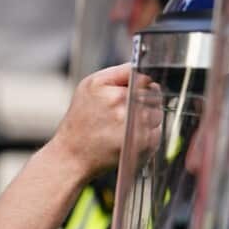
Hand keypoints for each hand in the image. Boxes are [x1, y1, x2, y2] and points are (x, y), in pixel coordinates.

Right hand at [46, 63, 151, 178]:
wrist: (72, 156)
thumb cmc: (80, 120)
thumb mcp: (90, 86)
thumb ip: (119, 74)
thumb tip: (145, 72)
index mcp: (109, 89)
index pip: (143, 78)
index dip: (140, 84)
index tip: (133, 92)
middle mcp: (121, 105)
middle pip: (153, 95)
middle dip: (145, 101)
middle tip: (124, 113)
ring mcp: (133, 126)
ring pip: (157, 113)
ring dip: (147, 118)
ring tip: (124, 126)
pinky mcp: (142, 144)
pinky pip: (157, 132)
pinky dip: (147, 134)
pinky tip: (128, 137)